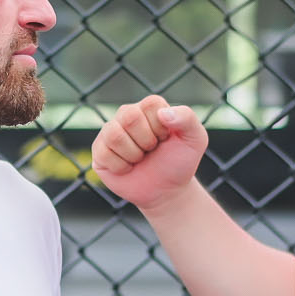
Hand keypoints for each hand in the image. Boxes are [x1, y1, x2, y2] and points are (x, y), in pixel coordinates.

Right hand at [91, 96, 206, 213]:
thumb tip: (163, 113)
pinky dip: (121, 167)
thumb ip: (187, 118)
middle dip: (146, 141)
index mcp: (150, 107)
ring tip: (140, 158)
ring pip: (114, 135)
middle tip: (151, 149)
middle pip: (129, 116)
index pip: (150, 104)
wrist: (167, 191)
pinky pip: (104, 154)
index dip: (161, 126)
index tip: (166, 138)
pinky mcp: (99, 151)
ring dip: (133, 154)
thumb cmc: (179, 162)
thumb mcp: (195, 139)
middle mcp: (127, 114)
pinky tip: (128, 167)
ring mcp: (110, 132)